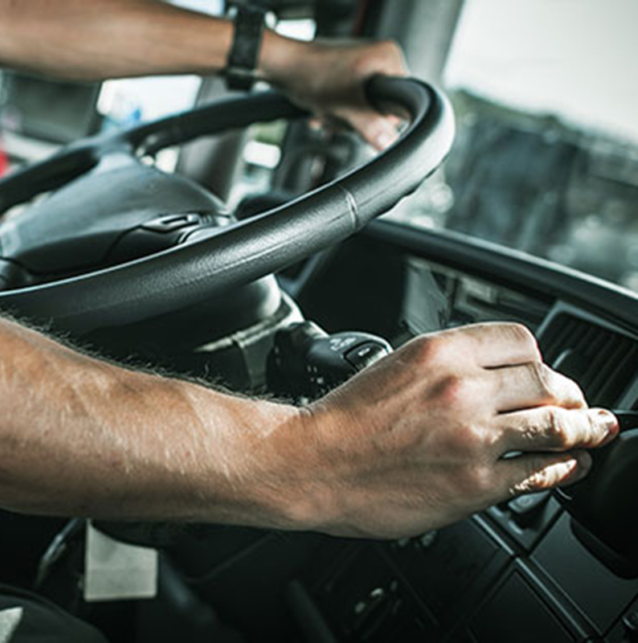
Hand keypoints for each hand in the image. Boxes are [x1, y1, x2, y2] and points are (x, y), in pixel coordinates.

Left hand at [261, 36, 408, 149]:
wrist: (282, 66)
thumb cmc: (311, 74)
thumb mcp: (345, 107)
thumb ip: (371, 127)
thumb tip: (390, 144)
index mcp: (389, 58)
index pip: (402, 102)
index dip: (381, 118)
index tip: (361, 119)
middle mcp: (380, 58)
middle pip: (380, 109)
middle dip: (354, 118)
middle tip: (338, 112)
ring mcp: (363, 66)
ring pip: (362, 109)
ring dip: (340, 117)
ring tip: (326, 108)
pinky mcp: (348, 74)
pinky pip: (349, 103)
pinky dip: (334, 110)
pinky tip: (321, 107)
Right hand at [273, 323, 618, 538]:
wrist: (311, 463)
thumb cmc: (343, 420)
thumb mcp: (394, 364)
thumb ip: (446, 365)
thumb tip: (495, 375)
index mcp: (440, 350)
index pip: (523, 341)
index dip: (541, 360)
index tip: (545, 374)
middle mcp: (463, 388)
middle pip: (549, 381)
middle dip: (568, 396)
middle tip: (576, 407)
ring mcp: (474, 437)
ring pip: (558, 426)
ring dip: (582, 431)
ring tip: (591, 433)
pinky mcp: (476, 482)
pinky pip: (540, 472)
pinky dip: (563, 469)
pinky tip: (568, 466)